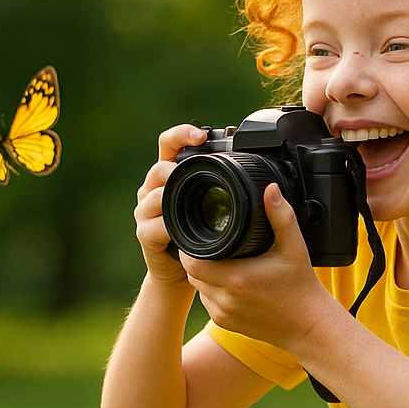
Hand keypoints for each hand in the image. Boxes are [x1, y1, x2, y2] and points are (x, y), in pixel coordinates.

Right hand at [134, 124, 205, 286]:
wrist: (180, 273)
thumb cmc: (197, 236)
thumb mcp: (210, 208)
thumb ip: (221, 189)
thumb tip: (263, 178)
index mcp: (170, 177)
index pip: (168, 144)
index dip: (180, 135)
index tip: (201, 135)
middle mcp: (153, 190)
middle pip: (159, 168)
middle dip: (176, 168)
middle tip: (197, 171)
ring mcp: (146, 212)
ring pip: (155, 195)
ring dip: (172, 195)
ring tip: (191, 195)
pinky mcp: (145, 235)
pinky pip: (155, 226)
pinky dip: (169, 226)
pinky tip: (181, 227)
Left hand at [183, 183, 331, 352]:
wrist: (308, 326)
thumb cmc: (301, 287)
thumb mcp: (294, 247)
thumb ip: (281, 216)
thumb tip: (270, 190)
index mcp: (237, 278)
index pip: (192, 261)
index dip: (189, 247)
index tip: (200, 235)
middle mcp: (225, 299)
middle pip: (191, 273)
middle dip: (196, 258)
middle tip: (209, 244)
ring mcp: (223, 314)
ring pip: (198, 288)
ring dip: (203, 274)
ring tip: (218, 260)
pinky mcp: (225, 323)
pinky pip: (207, 302)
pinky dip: (212, 290)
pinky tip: (227, 281)